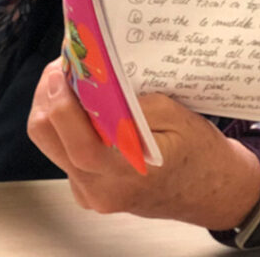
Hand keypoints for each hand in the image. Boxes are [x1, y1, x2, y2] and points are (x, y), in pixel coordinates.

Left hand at [27, 58, 259, 228]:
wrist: (211, 191)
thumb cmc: (199, 153)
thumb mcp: (176, 117)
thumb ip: (133, 104)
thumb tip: (99, 79)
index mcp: (124, 174)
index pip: (77, 142)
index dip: (61, 100)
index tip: (63, 66)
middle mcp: (99, 190)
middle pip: (48, 138)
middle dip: (49, 94)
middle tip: (66, 65)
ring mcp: (90, 194)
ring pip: (50, 143)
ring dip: (55, 106)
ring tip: (76, 80)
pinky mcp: (87, 190)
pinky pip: (63, 152)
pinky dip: (66, 124)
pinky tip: (87, 107)